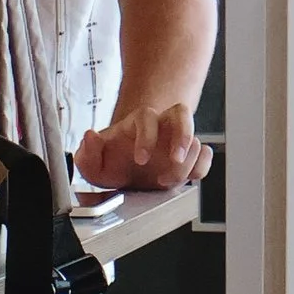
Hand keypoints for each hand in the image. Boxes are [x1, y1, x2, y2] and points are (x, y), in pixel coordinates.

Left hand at [73, 100, 211, 193]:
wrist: (127, 169)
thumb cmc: (112, 162)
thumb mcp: (93, 164)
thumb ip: (87, 153)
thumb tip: (90, 136)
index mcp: (137, 124)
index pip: (146, 117)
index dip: (146, 136)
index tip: (140, 160)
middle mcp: (161, 126)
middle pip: (180, 113)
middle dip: (181, 138)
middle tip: (173, 163)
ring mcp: (177, 140)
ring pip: (196, 136)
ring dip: (189, 160)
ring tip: (172, 180)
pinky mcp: (190, 156)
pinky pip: (205, 153)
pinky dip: (202, 165)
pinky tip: (191, 176)